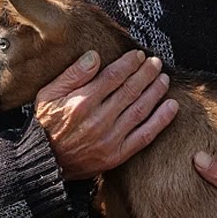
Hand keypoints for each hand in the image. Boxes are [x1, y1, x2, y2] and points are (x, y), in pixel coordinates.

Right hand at [35, 49, 176, 180]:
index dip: (129, 63)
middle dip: (146, 73)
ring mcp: (109, 139)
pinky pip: (144, 135)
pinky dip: (161, 120)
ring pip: (140, 110)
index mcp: (81, 102)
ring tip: (164, 79)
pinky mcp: (117, 155)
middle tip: (156, 62)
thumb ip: (73, 74)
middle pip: (130, 90)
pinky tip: (172, 106)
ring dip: (156, 92)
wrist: (44, 162)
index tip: (138, 55)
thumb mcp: (48, 94)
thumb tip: (95, 56)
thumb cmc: (46, 124)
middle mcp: (98, 120)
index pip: (113, 76)